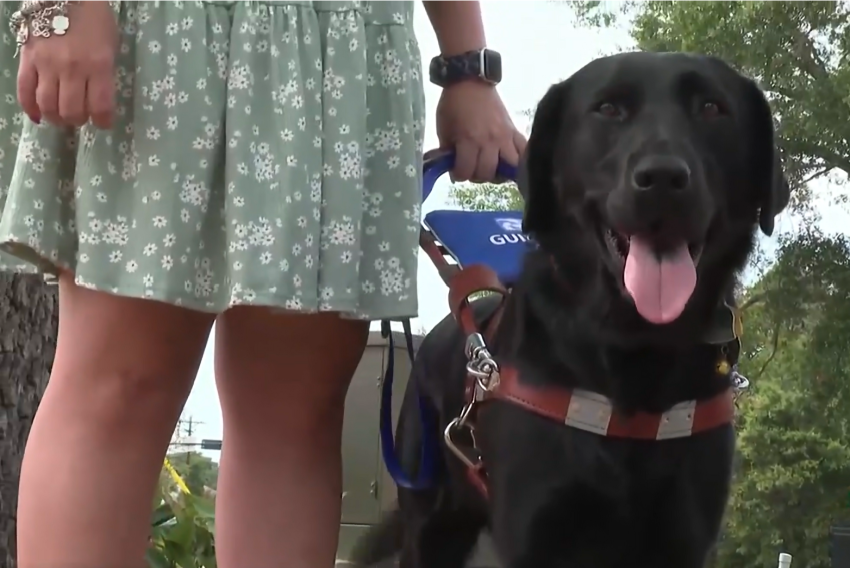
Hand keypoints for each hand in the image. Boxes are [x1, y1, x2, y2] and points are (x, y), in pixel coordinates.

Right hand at [17, 2, 117, 127]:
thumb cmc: (94, 18)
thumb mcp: (110, 45)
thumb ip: (104, 73)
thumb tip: (98, 99)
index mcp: (99, 65)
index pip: (100, 107)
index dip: (103, 122)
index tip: (103, 123)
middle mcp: (72, 69)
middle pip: (72, 111)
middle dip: (78, 120)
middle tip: (80, 117)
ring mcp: (47, 64)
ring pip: (48, 105)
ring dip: (56, 117)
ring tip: (61, 117)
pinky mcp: (27, 59)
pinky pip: (24, 90)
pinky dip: (30, 108)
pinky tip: (38, 116)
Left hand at [435, 80, 526, 182]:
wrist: (469, 82)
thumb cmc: (453, 105)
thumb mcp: (443, 130)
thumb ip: (447, 152)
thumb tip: (452, 168)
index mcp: (468, 140)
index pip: (466, 171)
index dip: (459, 175)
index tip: (457, 171)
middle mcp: (489, 141)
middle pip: (487, 172)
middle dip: (476, 175)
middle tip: (472, 167)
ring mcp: (504, 136)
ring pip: (509, 167)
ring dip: (499, 172)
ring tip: (492, 167)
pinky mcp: (514, 130)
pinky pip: (524, 151)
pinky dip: (519, 161)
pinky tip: (510, 162)